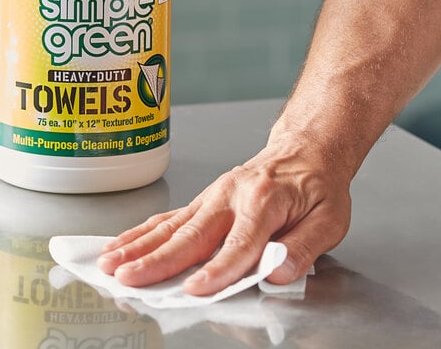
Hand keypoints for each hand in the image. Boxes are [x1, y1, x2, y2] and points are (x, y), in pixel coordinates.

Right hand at [98, 133, 351, 295]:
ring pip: (172, 224)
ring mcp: (213, 196)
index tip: (196, 290)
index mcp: (265, 201)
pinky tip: (123, 242)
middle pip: (192, 233)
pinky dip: (143, 231)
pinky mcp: (204, 200)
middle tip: (129, 278)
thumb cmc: (316, 185)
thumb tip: (277, 273)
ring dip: (139, 244)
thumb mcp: (329, 220)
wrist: (304, 150)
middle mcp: (232, 195)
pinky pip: (170, 217)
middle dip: (158, 260)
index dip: (218, 269)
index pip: (240, 242)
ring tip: (111, 261)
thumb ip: (303, 249)